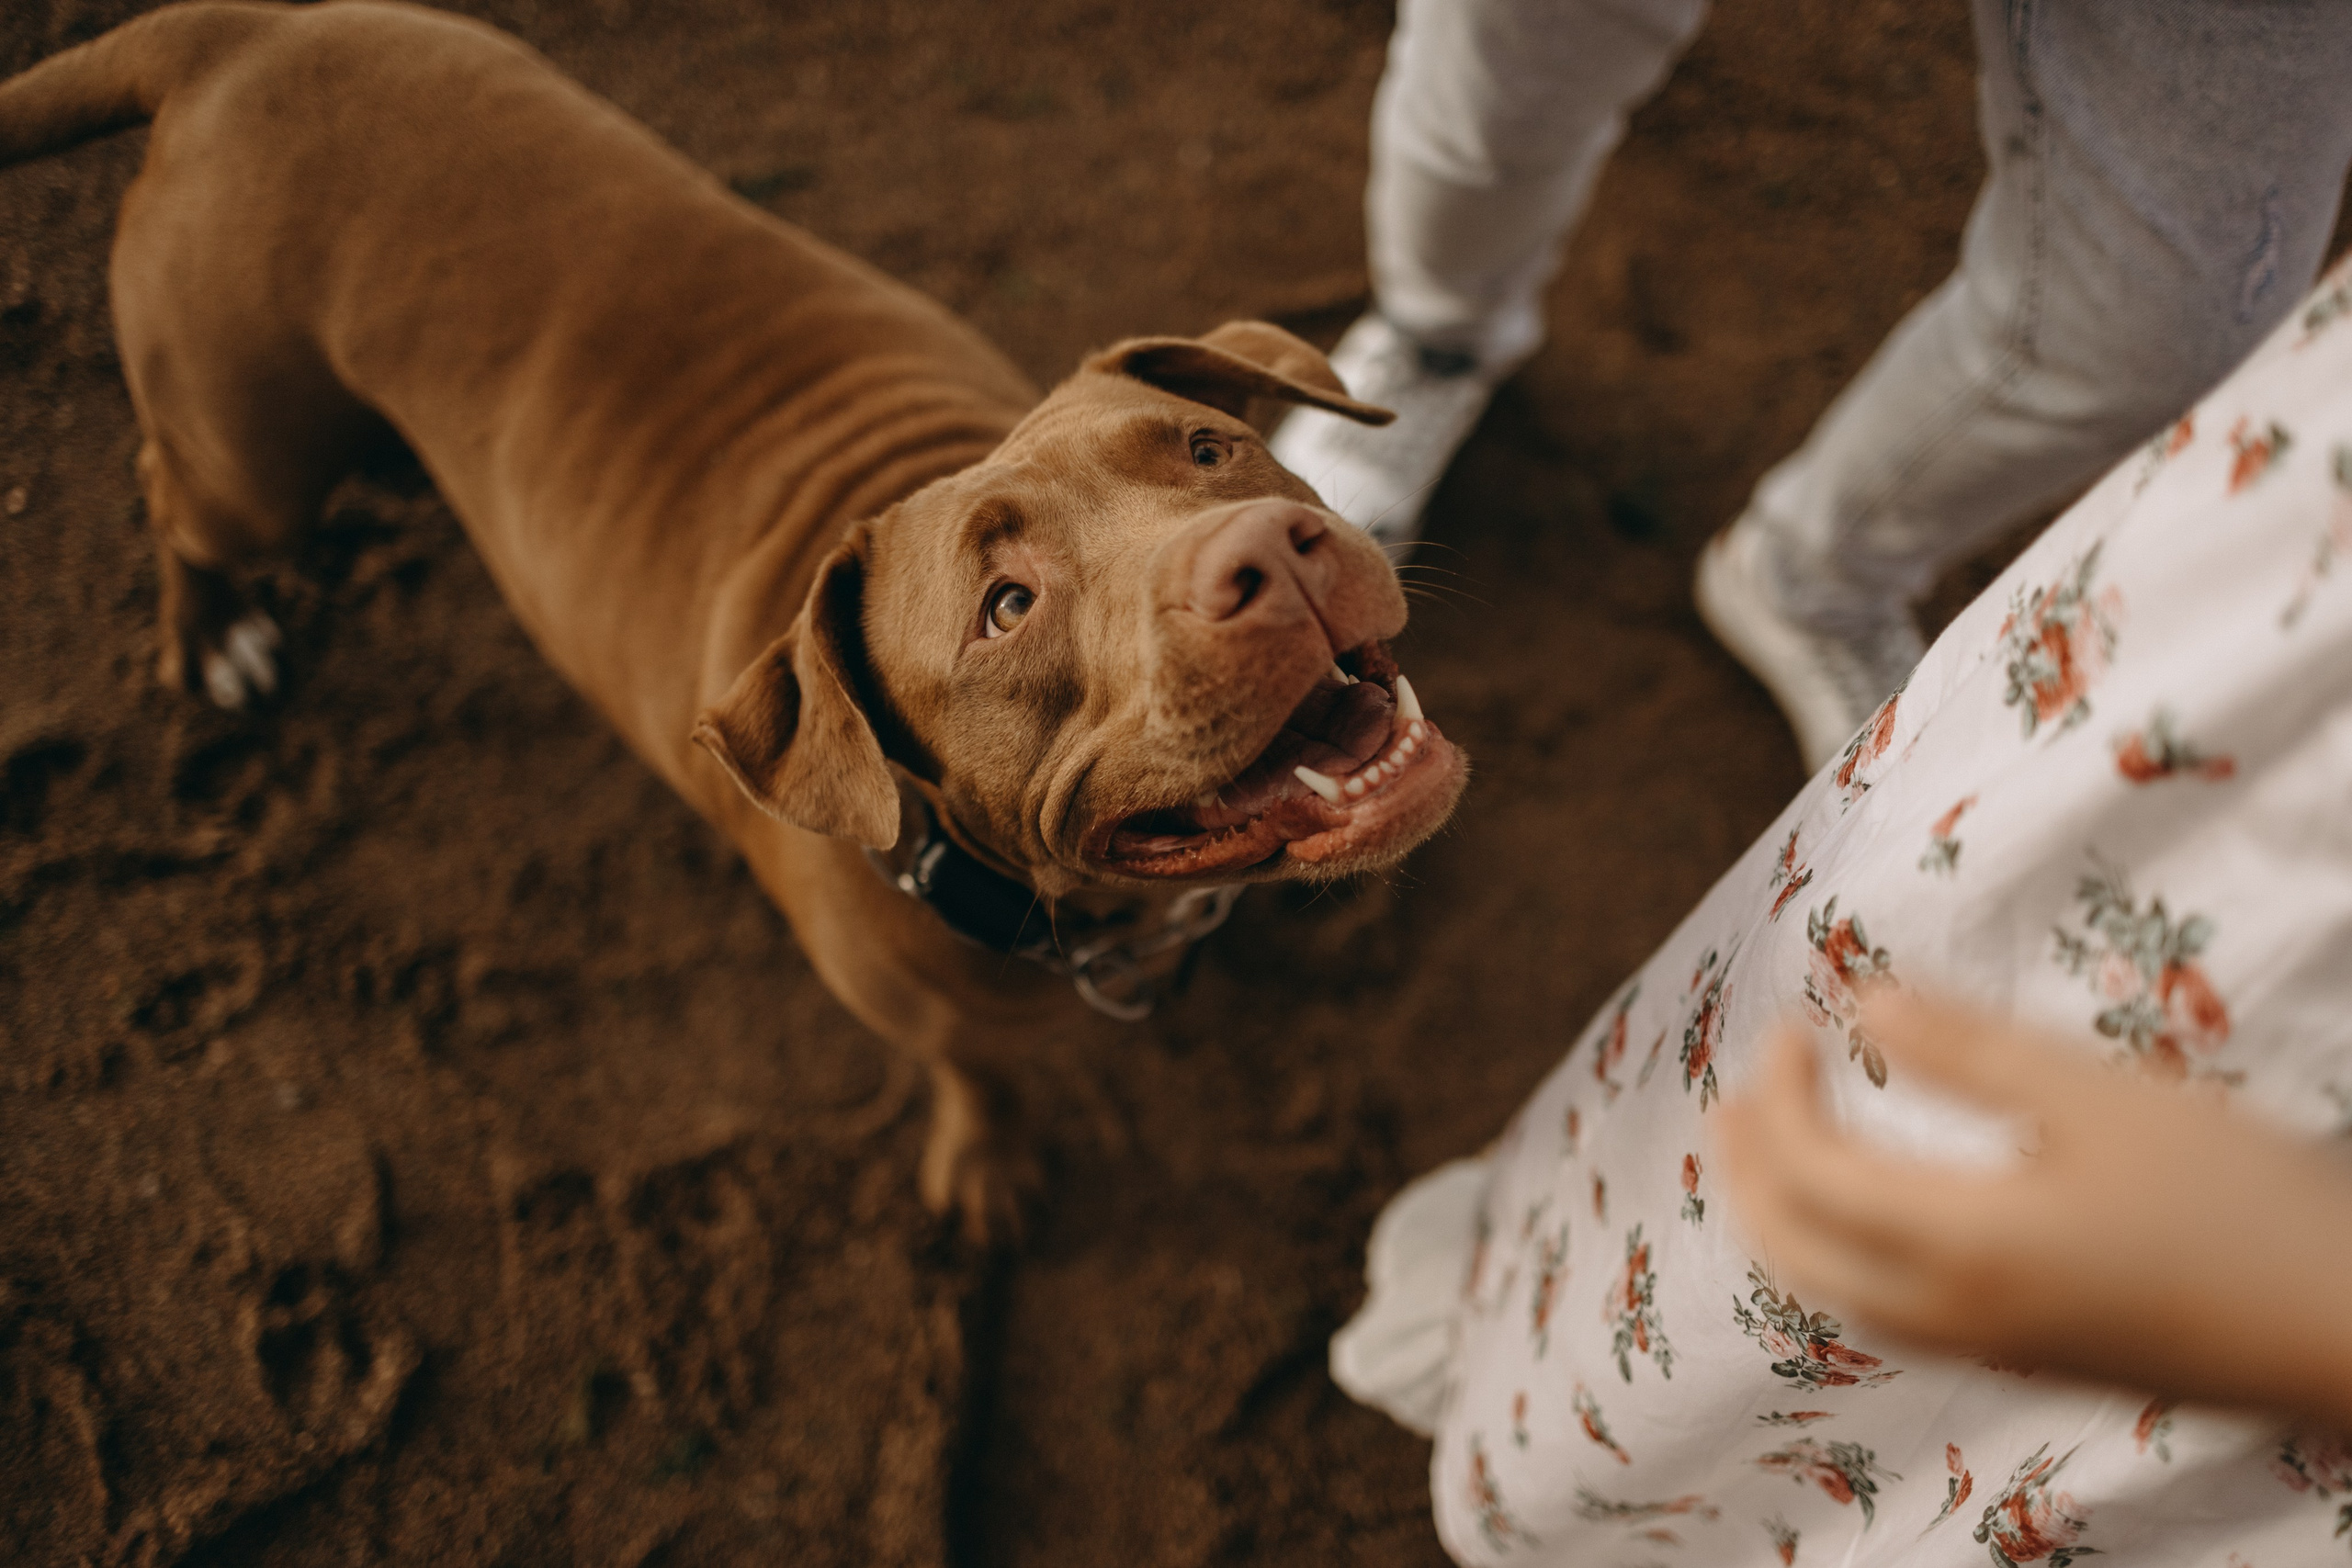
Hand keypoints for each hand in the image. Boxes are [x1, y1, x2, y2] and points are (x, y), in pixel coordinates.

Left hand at [1715, 989, 2351, 1425]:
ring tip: (1767, 1147)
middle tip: (1734, 1095)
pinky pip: (1884, 1316)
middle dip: (1746, 1169)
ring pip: (1833, 1294)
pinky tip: (1860, 1215)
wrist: (2349, 1326)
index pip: (1810, 1174)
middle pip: (1793, 1249)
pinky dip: (1834, 1258)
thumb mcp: (2101, 1097)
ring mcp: (1989, 1351)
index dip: (1776, 1096)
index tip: (1787, 1028)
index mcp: (1962, 1246)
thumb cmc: (2239, 1201)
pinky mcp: (2027, 1361)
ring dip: (1780, 1218)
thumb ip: (1971, 1050)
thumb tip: (1861, 1001)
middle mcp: (1954, 1315)